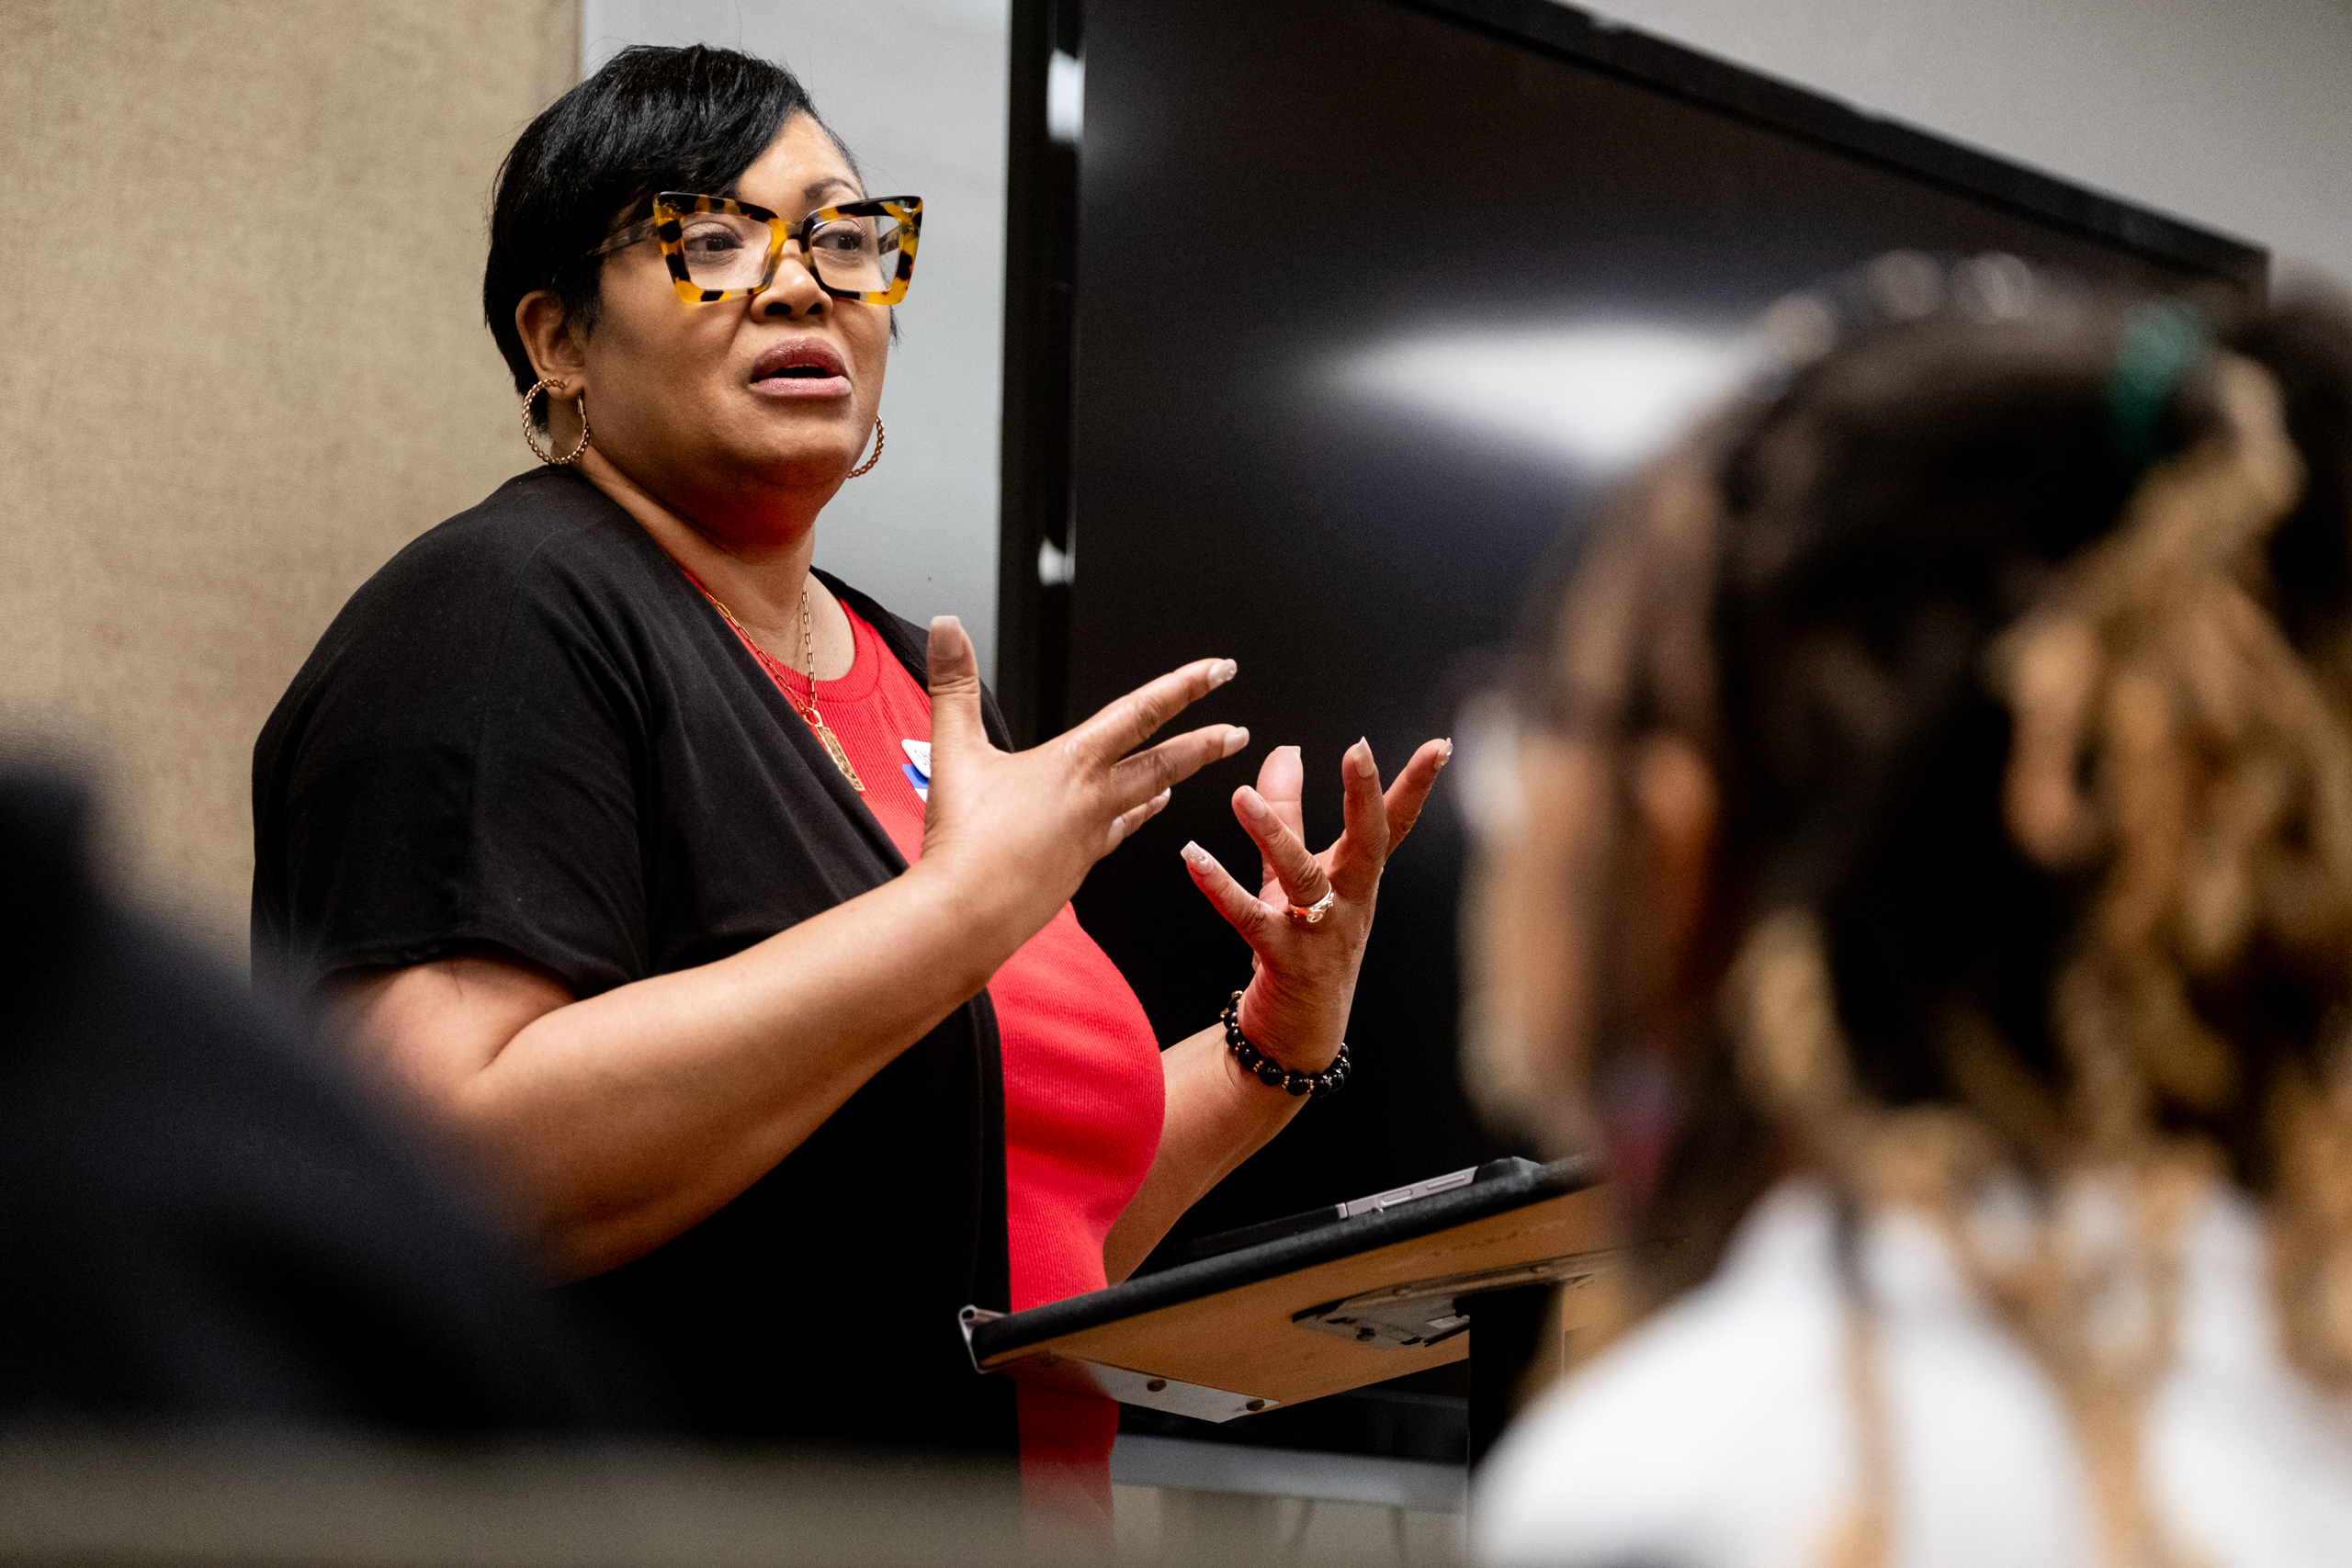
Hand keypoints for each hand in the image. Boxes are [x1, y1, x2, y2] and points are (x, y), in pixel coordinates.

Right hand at [919, 616, 1248, 954]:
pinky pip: (1115, 835)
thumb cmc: (964, 841)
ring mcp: (1090, 837)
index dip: (1185, 686)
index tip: (1221, 671)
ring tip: (1188, 775)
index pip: (1142, 712)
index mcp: (1074, 764)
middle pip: (1164, 761)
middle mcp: (1094, 799)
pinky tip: (1131, 818)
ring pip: (1143, 800)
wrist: (966, 917)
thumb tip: (947, 626)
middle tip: (1238, 733)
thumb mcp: (954, 749)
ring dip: (1171, 781)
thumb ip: (953, 683)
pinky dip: (1131, 820)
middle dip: (1206, 744)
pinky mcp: (1078, 868)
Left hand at [1180, 737, 1450, 1069]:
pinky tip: (1193, 857)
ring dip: (1273, 834)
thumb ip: (1291, 809)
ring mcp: (1320, 933)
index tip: (1441, 744)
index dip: (1417, 784)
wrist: (1295, 1032)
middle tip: (1359, 751)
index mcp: (1357, 877)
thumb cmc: (1300, 944)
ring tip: (1241, 796)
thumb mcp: (1297, 873)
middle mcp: (1349, 902)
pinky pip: (1250, 918)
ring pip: (1302, 877)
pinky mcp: (1284, 959)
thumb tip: (1287, 747)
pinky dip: (1219, 888)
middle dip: (1365, 797)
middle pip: (1367, 844)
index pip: (1394, 823)